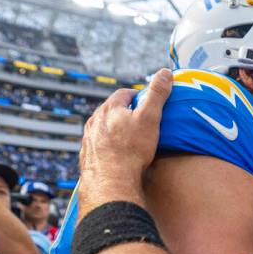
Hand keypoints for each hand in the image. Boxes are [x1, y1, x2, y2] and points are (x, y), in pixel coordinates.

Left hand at [78, 69, 172, 212]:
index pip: (124, 94)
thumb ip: (157, 94)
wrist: (111, 181)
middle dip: (126, 113)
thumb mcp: (150, 118)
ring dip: (115, 130)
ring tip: (130, 140)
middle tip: (141, 121)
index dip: (137, 96)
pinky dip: (108, 147)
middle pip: (112, 110)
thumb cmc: (131, 150)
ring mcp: (89, 139)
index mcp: (109, 109)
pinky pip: (98, 146)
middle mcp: (95, 121)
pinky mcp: (87, 156)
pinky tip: (118, 156)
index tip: (147, 103)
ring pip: (103, 128)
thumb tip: (165, 72)